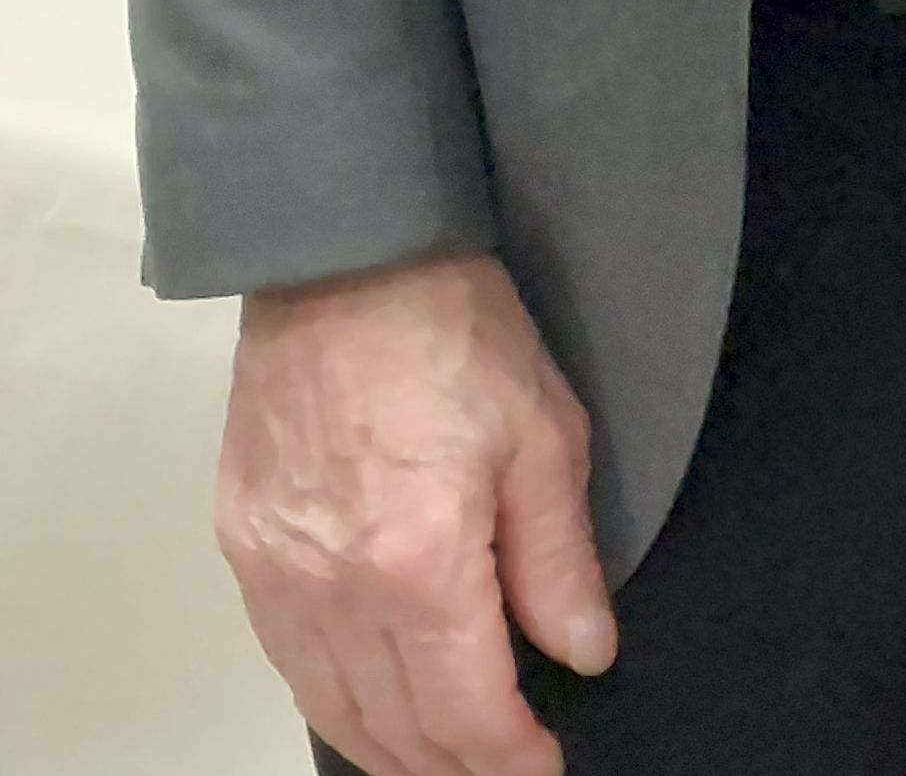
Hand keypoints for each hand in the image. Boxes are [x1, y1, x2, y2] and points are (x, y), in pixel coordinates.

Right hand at [219, 254, 614, 775]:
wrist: (343, 260)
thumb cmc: (450, 328)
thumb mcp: (544, 434)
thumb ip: (559, 560)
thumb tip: (583, 650)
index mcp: (418, 563)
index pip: (465, 711)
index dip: (510, 756)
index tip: (544, 767)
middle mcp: (334, 590)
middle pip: (395, 726)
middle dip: (454, 768)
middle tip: (502, 769)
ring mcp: (277, 576)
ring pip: (333, 708)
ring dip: (391, 748)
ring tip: (443, 761)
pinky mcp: (244, 550)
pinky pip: (289, 660)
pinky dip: (333, 700)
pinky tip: (368, 705)